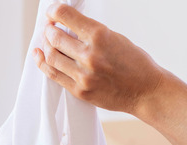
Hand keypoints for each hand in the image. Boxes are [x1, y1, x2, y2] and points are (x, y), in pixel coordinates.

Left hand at [34, 3, 163, 114]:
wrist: (146, 92)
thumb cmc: (135, 63)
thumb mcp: (116, 38)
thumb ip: (92, 34)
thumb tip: (68, 28)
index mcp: (100, 36)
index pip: (66, 15)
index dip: (54, 11)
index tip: (52, 13)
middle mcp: (90, 55)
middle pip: (54, 37)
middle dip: (49, 29)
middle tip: (50, 28)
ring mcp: (83, 75)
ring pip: (51, 56)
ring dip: (45, 45)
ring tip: (47, 41)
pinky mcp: (80, 90)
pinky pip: (53, 75)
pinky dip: (43, 63)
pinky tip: (39, 55)